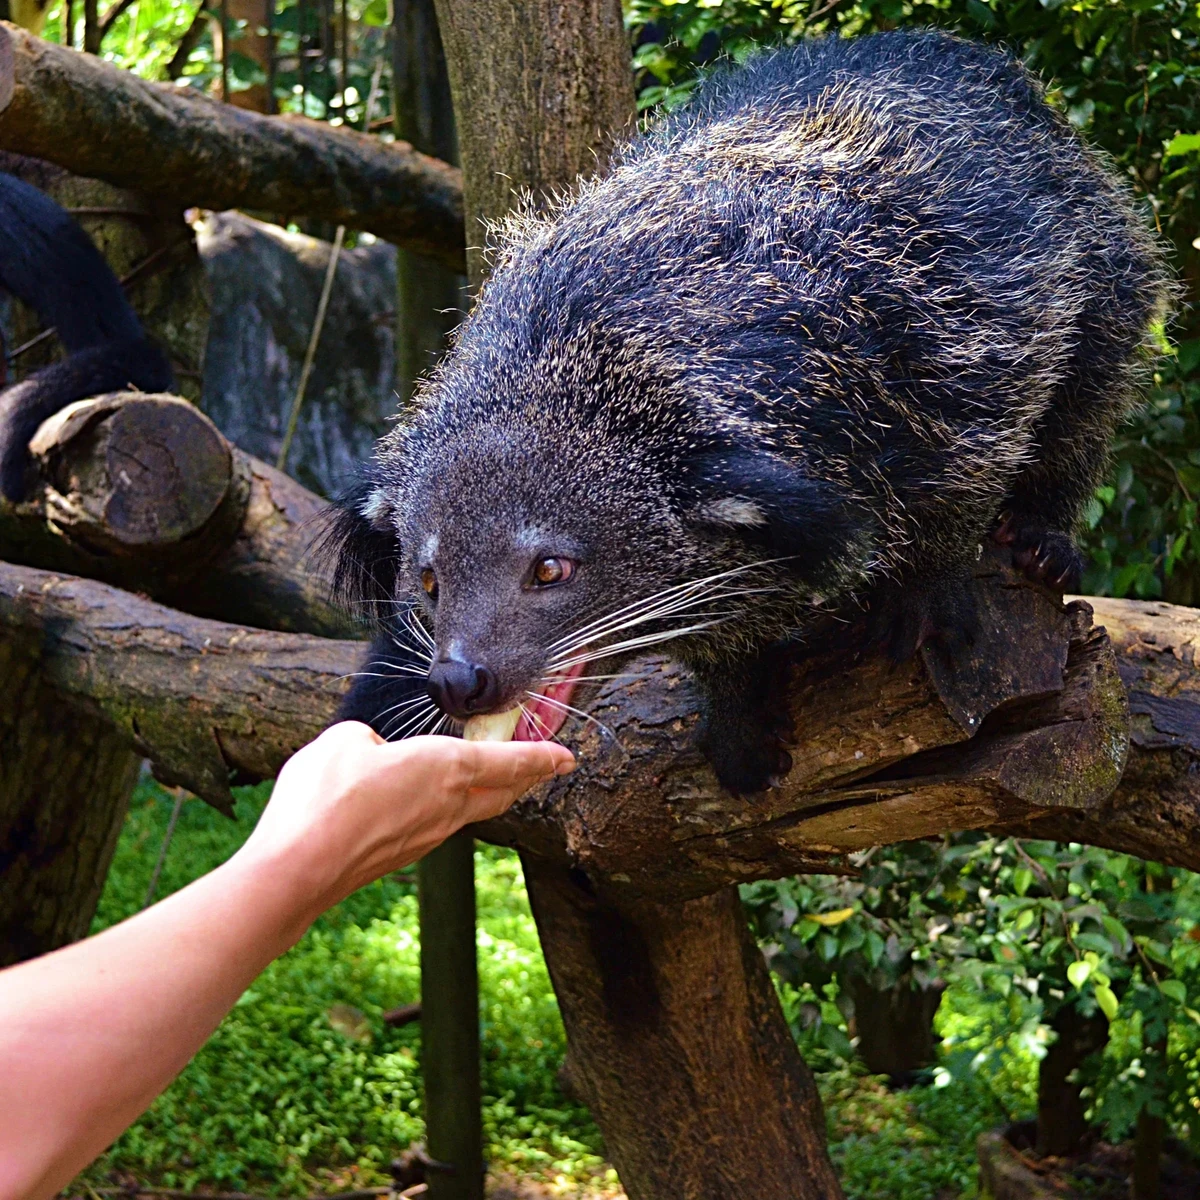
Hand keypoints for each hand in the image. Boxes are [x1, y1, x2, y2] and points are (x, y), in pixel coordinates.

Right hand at [237, 722, 574, 912]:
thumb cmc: (325, 797)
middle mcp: (450, 805)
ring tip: (490, 778)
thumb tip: (372, 752)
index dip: (542, 756)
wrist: (299, 867)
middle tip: (539, 768)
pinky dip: (451, 808)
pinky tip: (430, 801)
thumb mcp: (345, 740)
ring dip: (490, 793)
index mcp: (447, 767)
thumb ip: (367, 739)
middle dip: (526, 777)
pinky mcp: (406, 853)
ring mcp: (431, 835)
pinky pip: (442, 824)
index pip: (511, 761)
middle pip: (503, 792)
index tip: (566, 757)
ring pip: (475, 810)